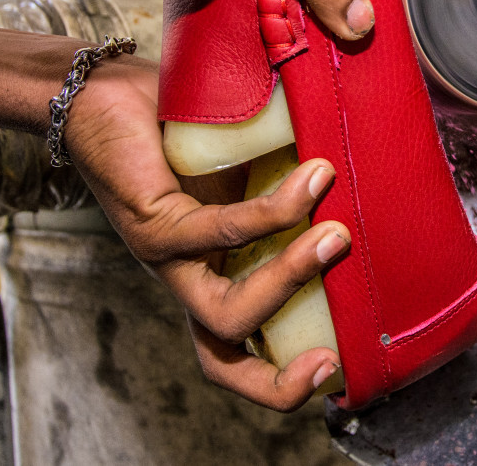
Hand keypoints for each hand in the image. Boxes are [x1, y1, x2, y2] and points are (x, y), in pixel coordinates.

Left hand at [63, 53, 351, 410]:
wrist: (104, 93)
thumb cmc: (181, 131)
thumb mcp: (257, 164)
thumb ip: (303, 175)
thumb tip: (372, 166)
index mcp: (213, 276)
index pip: (238, 356)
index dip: (280, 383)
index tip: (335, 368)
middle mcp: (187, 277)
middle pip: (221, 361)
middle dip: (280, 378)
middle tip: (335, 353)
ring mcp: (165, 257)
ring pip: (224, 312)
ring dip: (290, 279)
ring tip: (337, 236)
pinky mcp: (152, 223)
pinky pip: (218, 234)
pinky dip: (271, 215)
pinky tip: (310, 181)